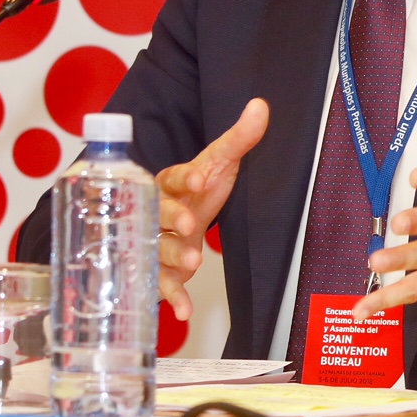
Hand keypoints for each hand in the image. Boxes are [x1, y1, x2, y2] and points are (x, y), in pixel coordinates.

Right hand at [155, 99, 268, 321]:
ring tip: (193, 261)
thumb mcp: (221, 162)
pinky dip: (173, 298)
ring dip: (173, 255)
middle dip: (172, 220)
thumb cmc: (201, 187)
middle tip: (189, 225)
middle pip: (158, 214)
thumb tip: (261, 105)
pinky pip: (163, 284)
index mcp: (169, 183)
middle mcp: (156, 213)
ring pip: (158, 248)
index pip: (171, 177)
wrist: (186, 217)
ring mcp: (155, 242)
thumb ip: (239, 138)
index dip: (183, 178)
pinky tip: (184, 311)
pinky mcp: (161, 271)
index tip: (199, 179)